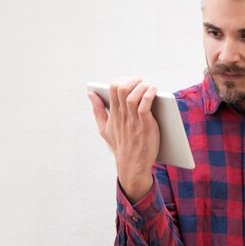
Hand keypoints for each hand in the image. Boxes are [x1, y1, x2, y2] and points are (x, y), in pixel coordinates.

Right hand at [88, 77, 159, 201]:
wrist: (132, 165)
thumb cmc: (121, 146)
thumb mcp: (104, 128)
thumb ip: (97, 110)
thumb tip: (90, 94)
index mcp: (114, 113)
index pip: (113, 88)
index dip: (122, 79)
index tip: (130, 81)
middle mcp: (123, 115)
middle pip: (122, 88)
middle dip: (133, 80)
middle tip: (142, 82)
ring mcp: (133, 120)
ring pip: (133, 96)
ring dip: (142, 87)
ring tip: (149, 86)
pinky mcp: (145, 126)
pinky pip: (145, 106)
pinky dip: (149, 95)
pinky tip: (154, 91)